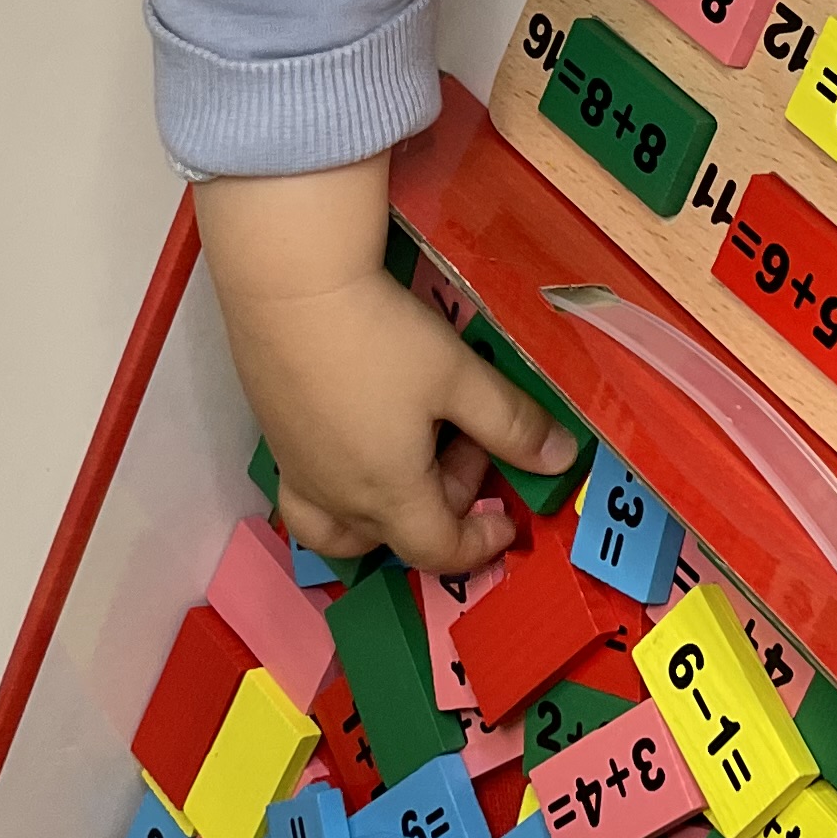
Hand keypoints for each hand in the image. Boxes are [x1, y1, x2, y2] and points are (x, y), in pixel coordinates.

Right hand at [195, 159, 544, 570]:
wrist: (289, 287)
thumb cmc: (383, 338)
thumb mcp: (460, 378)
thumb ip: (513, 424)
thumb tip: (562, 461)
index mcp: (389, 495)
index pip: (438, 550)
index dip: (479, 544)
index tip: (506, 521)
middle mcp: (337, 498)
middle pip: (397, 533)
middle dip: (445, 502)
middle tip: (466, 437)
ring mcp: (298, 472)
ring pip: (342, 526)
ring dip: (386, 511)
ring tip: (409, 459)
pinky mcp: (274, 440)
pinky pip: (307, 495)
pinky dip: (341, 490)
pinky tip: (359, 432)